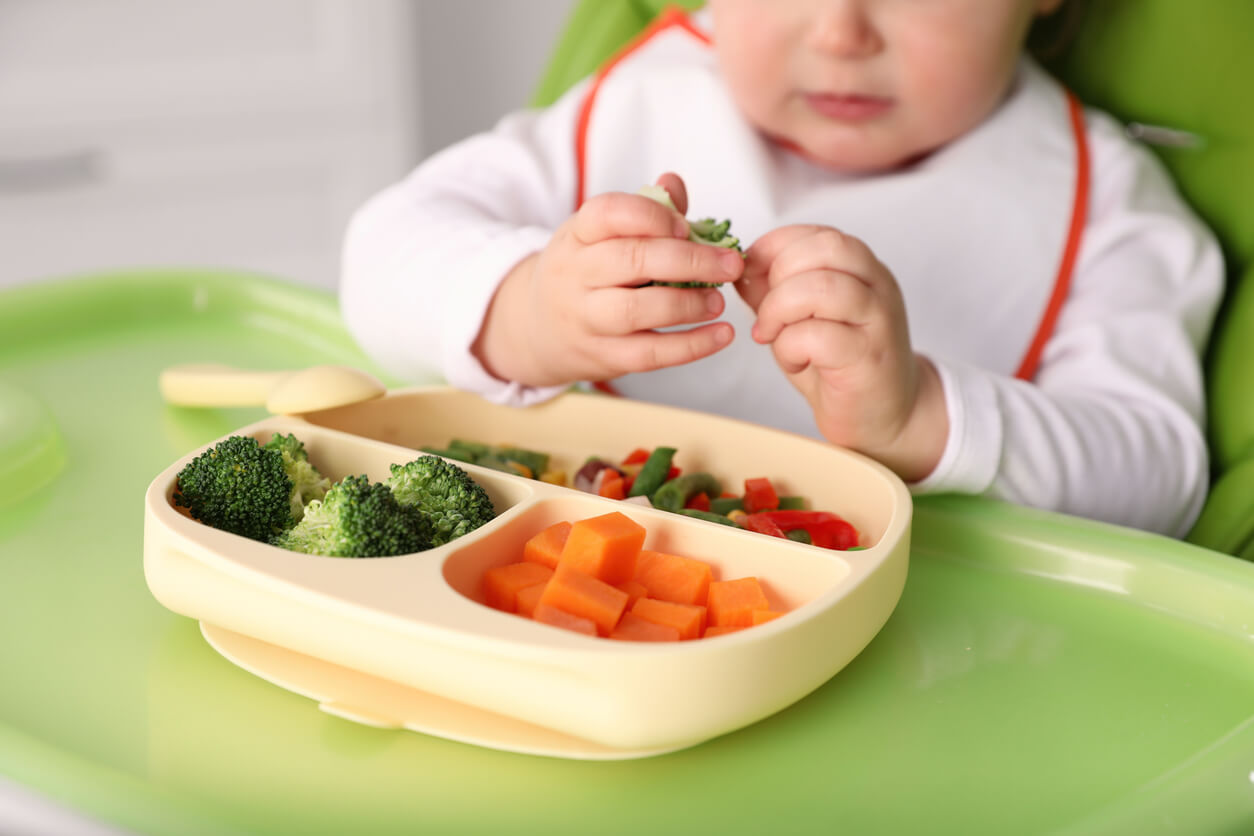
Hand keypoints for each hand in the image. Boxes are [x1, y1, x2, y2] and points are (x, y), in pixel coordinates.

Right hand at [473, 173, 742, 386]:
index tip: (687, 227)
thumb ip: (643, 210)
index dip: (652, 216)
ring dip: (686, 305)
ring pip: (636, 310)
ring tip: (718, 301)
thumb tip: (673, 183)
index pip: (608, 213)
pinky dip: (690, 347)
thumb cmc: (586, 272)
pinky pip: (648, 354)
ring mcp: (585, 318)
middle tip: (730, 265)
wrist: (539, 329)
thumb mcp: (601, 236)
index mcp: (577, 234)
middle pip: (631, 260)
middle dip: (689, 261)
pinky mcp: (602, 356)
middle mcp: (575, 274)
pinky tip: (721, 335)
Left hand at [736, 225, 946, 481]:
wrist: (881, 415)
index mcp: (861, 268)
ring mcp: (878, 320)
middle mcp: (877, 285)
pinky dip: (791, 347)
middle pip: (825, 248)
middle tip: (766, 310)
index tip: (752, 274)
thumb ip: (774, 289)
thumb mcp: (800, 316)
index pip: (818, 234)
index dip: (775, 247)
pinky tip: (794, 361)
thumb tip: (739, 268)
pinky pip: (819, 336)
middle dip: (779, 274)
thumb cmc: (839, 364)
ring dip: (780, 310)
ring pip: (822, 288)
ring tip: (771, 334)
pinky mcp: (868, 358)